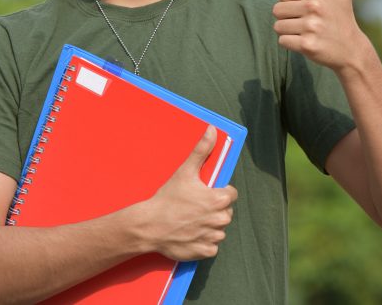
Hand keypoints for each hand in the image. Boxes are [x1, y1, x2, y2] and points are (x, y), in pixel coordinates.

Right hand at [142, 125, 237, 260]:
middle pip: (226, 211)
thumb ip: (202, 149)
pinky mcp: (204, 251)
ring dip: (211, 224)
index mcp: (217, 199)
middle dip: (215, 207)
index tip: (207, 191)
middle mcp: (219, 220)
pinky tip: (191, 232)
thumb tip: (212, 130)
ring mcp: (212, 236)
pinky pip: (212, 245)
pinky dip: (205, 240)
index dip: (220, 191)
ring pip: (220, 229)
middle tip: (196, 204)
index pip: (231, 194)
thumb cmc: (168, 197)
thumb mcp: (185, 170)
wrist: (150, 225)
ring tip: (193, 218)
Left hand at [273, 0, 366, 71]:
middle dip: (287, 18)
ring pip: (278, 26)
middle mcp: (313, 7)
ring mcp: (310, 26)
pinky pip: (282, 41)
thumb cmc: (342, 18)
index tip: (307, 11)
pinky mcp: (307, 45)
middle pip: (276, 11)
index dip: (291, 4)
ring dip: (288, 32)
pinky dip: (291, 44)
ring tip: (306, 33)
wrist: (352, 50)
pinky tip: (306, 44)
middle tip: (305, 24)